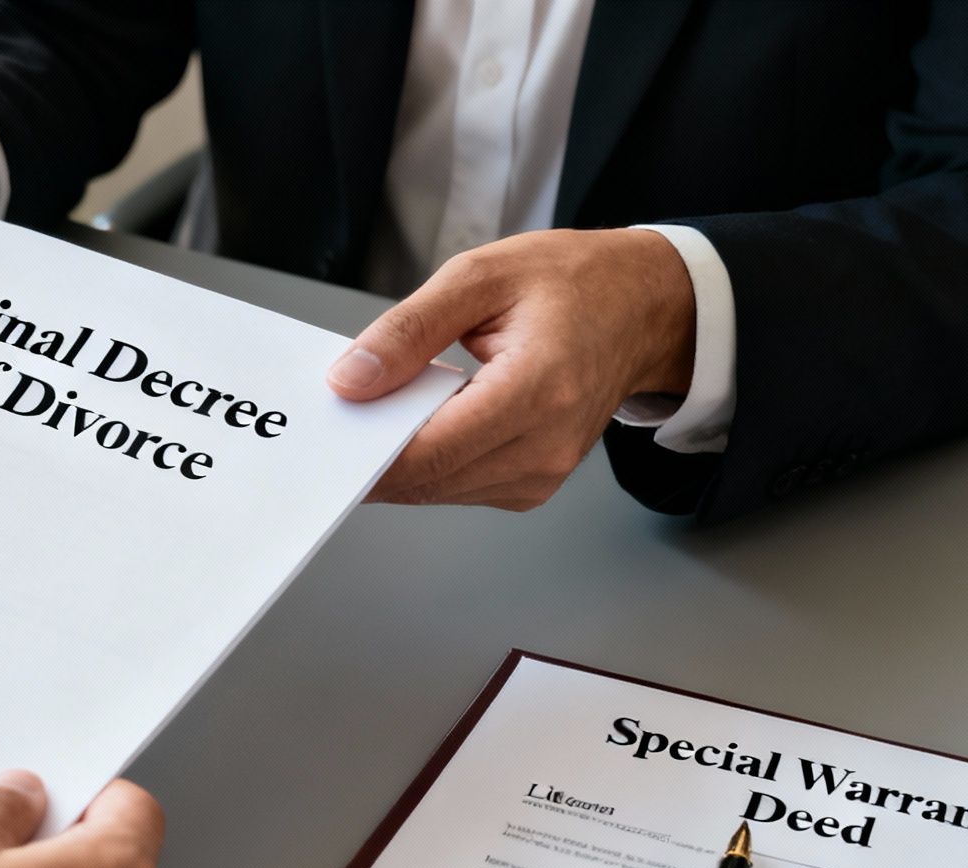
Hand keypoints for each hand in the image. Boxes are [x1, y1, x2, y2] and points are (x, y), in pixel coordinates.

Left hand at [327, 228, 696, 509]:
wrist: (643, 307)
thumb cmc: (572, 282)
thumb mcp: (479, 277)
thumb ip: (407, 331)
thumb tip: (349, 380)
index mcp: (538, 390)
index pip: (431, 450)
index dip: (368, 454)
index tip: (323, 439)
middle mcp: (545, 446)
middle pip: (429, 478)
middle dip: (372, 455)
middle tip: (332, 421)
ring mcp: (543, 473)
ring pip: (438, 489)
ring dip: (398, 460)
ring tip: (377, 413)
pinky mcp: (533, 484)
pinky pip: (459, 486)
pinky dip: (428, 461)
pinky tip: (417, 425)